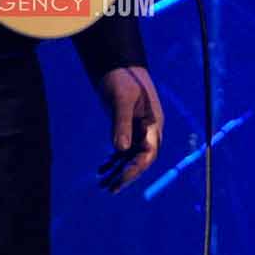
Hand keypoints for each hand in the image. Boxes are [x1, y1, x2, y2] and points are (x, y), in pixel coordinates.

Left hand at [96, 65, 163, 192]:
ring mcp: (140, 129)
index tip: (121, 180)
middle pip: (141, 159)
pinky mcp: (129, 127)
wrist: (118, 64)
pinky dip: (114, 160)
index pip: (148, 153)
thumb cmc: (122, 79)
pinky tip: (102, 169)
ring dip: (119, 171)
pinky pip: (124, 149)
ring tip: (103, 186)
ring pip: (131, 157)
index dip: (136, 168)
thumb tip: (120, 149)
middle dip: (127, 176)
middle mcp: (149, 129)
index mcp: (153, 123)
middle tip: (110, 189)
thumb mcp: (120, 100)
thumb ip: (121, 124)